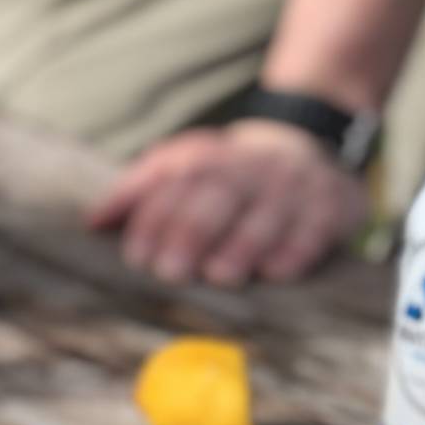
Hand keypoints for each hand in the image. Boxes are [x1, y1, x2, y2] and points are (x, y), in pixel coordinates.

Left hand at [89, 120, 369, 287]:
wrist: (307, 148)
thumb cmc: (226, 178)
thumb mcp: (184, 168)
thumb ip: (140, 192)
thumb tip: (93, 223)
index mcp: (208, 157)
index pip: (177, 181)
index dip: (155, 217)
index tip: (137, 256)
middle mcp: (251, 166)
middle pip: (218, 195)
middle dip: (192, 232)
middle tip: (171, 271)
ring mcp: (293, 185)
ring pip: (266, 213)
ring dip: (243, 245)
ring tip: (221, 275)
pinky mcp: (331, 204)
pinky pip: (315, 226)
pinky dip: (296, 248)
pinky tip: (278, 272)